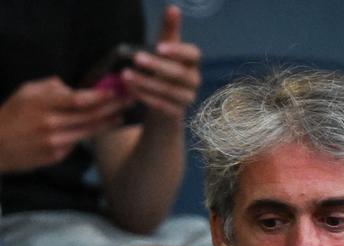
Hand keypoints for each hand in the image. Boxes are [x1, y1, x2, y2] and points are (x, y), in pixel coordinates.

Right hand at [0, 78, 127, 172]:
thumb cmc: (12, 114)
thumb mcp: (26, 92)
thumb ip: (52, 88)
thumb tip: (76, 87)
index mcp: (44, 104)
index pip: (81, 100)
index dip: (103, 96)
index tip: (118, 91)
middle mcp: (52, 124)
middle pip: (92, 116)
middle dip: (114, 108)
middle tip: (130, 102)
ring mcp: (56, 142)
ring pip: (90, 131)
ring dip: (109, 123)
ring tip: (121, 116)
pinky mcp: (57, 156)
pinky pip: (79, 143)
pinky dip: (91, 134)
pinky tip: (101, 128)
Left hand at [122, 5, 200, 121]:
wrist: (165, 106)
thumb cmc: (164, 72)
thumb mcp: (165, 50)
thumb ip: (169, 30)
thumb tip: (173, 7)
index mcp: (192, 63)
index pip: (193, 55)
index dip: (178, 51)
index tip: (159, 47)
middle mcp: (194, 81)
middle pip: (179, 74)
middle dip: (157, 66)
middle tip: (136, 59)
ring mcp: (187, 99)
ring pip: (168, 91)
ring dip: (146, 82)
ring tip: (125, 74)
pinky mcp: (176, 114)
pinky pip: (161, 105)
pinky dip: (145, 96)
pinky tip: (130, 89)